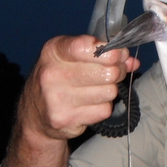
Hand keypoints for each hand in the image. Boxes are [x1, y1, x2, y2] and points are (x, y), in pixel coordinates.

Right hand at [20, 34, 139, 141]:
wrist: (35, 115)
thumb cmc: (59, 79)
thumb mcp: (72, 58)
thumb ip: (102, 55)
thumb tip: (131, 61)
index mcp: (53, 51)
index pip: (89, 47)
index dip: (111, 52)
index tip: (117, 54)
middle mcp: (52, 73)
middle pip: (108, 72)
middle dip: (117, 72)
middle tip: (112, 73)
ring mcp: (57, 98)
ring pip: (109, 92)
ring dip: (109, 91)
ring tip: (96, 90)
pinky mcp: (65, 118)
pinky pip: (104, 110)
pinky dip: (103, 108)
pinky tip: (89, 105)